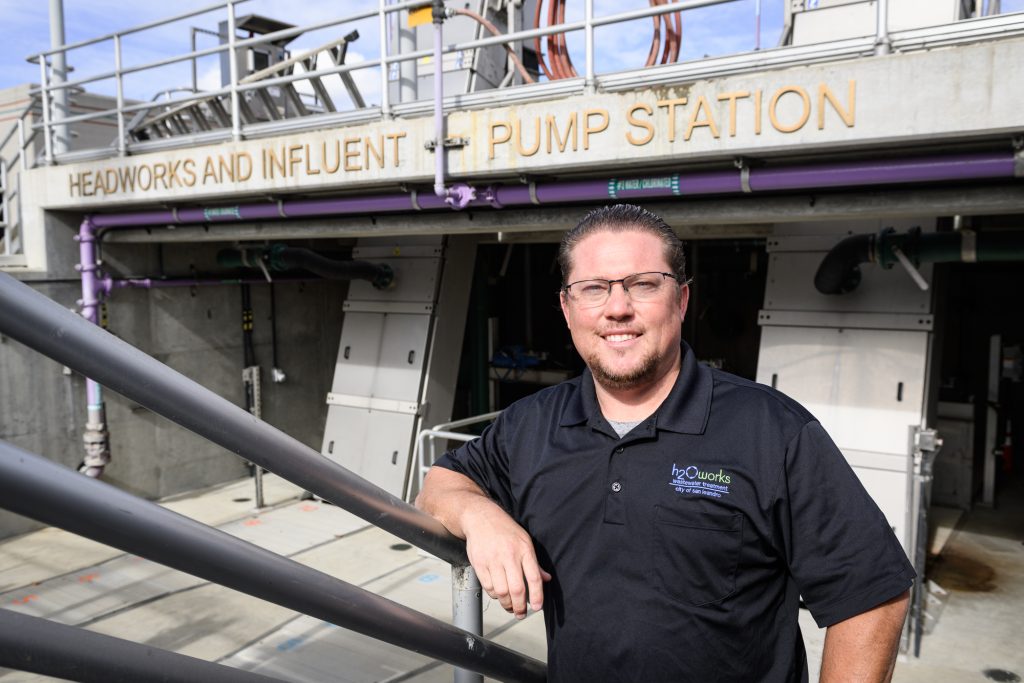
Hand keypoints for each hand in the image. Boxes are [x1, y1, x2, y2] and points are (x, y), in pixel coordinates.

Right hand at [463, 503, 551, 618]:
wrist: (480, 517)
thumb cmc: (504, 529)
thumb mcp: (524, 541)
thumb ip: (534, 563)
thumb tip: (546, 579)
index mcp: (524, 549)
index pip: (534, 578)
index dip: (537, 596)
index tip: (537, 607)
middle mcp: (509, 555)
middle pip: (517, 589)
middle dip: (520, 606)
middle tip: (520, 613)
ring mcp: (493, 560)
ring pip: (501, 592)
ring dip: (506, 604)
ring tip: (509, 606)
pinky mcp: (479, 564)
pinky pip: (488, 587)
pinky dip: (494, 595)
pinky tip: (498, 594)